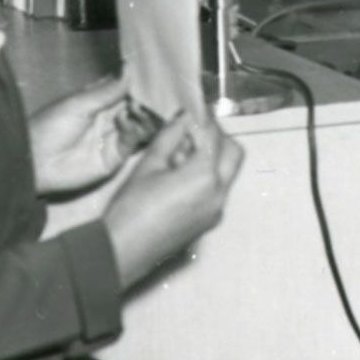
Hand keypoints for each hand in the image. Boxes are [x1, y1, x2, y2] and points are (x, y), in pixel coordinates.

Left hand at [28, 75, 151, 197]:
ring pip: (139, 125)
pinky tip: (125, 122)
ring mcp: (113, 138)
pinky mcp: (116, 156)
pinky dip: (134, 130)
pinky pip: (133, 142)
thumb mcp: (79, 103)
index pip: (124, 91)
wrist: (36, 161)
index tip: (148, 78)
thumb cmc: (50, 127)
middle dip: (143, 101)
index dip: (136, 85)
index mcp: (97, 102)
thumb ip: (107, 90)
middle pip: (136, 108)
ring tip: (135, 109)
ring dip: (142, 116)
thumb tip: (129, 69)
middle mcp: (108, 119)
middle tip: (143, 96)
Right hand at [100, 114, 244, 285]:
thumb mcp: (149, 165)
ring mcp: (218, 209)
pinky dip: (208, 176)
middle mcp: (219, 193)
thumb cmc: (131, 207)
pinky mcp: (211, 220)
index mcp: (204, 176)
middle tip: (193, 131)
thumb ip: (171, 137)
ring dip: (214, 157)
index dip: (204, 118)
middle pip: (234, 152)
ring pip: (229, 172)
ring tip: (181, 155)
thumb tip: (184, 117)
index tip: (194, 109)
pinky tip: (180, 176)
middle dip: (218, 138)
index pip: (214, 135)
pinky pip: (219, 190)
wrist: (125, 250)